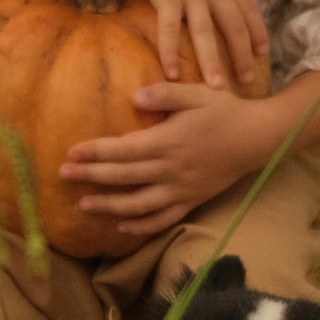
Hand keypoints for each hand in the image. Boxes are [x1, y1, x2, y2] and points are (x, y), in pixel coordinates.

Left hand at [59, 81, 283, 240]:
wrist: (257, 139)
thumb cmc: (224, 111)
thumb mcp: (198, 93)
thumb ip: (165, 94)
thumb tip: (134, 96)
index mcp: (168, 141)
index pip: (123, 149)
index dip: (94, 151)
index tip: (70, 152)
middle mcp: (171, 169)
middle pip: (123, 176)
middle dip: (90, 176)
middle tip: (63, 174)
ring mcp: (181, 189)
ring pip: (138, 203)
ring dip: (109, 205)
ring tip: (84, 205)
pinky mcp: (191, 201)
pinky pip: (162, 218)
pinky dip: (141, 225)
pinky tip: (121, 226)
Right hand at [113, 0, 269, 94]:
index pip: (248, 7)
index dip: (257, 31)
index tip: (263, 52)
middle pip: (234, 25)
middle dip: (242, 54)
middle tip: (247, 79)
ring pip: (206, 33)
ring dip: (212, 62)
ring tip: (217, 88)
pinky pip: (170, 30)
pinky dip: (171, 53)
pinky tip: (173, 74)